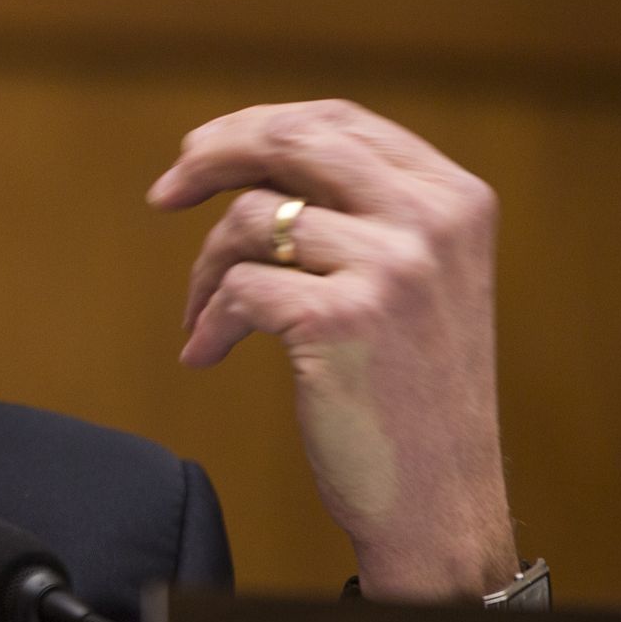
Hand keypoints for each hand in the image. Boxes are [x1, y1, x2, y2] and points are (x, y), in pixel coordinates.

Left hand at [148, 100, 519, 599]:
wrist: (440, 501)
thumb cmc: (410, 395)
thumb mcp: (415, 280)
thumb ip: (362, 211)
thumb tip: (247, 152)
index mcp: (456, 198)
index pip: (339, 120)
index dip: (257, 125)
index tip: (198, 151)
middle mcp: (433, 219)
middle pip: (291, 141)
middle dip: (212, 158)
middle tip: (164, 194)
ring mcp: (392, 266)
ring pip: (252, 219)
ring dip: (206, 270)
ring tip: (200, 315)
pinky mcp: (342, 319)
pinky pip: (237, 289)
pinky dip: (207, 323)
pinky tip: (203, 355)